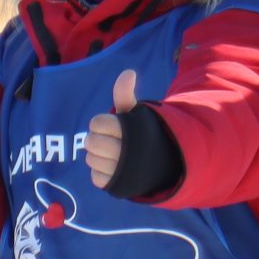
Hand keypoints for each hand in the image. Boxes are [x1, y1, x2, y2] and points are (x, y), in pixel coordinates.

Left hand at [83, 69, 137, 189]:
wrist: (167, 163)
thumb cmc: (144, 134)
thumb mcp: (136, 113)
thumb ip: (125, 94)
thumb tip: (128, 72)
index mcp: (130, 131)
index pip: (96, 124)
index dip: (101, 124)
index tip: (113, 126)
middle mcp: (126, 153)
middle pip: (91, 142)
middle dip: (97, 139)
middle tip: (110, 140)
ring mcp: (122, 171)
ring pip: (91, 160)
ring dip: (98, 156)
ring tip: (114, 154)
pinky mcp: (119, 186)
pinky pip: (96, 178)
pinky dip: (101, 173)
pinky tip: (113, 168)